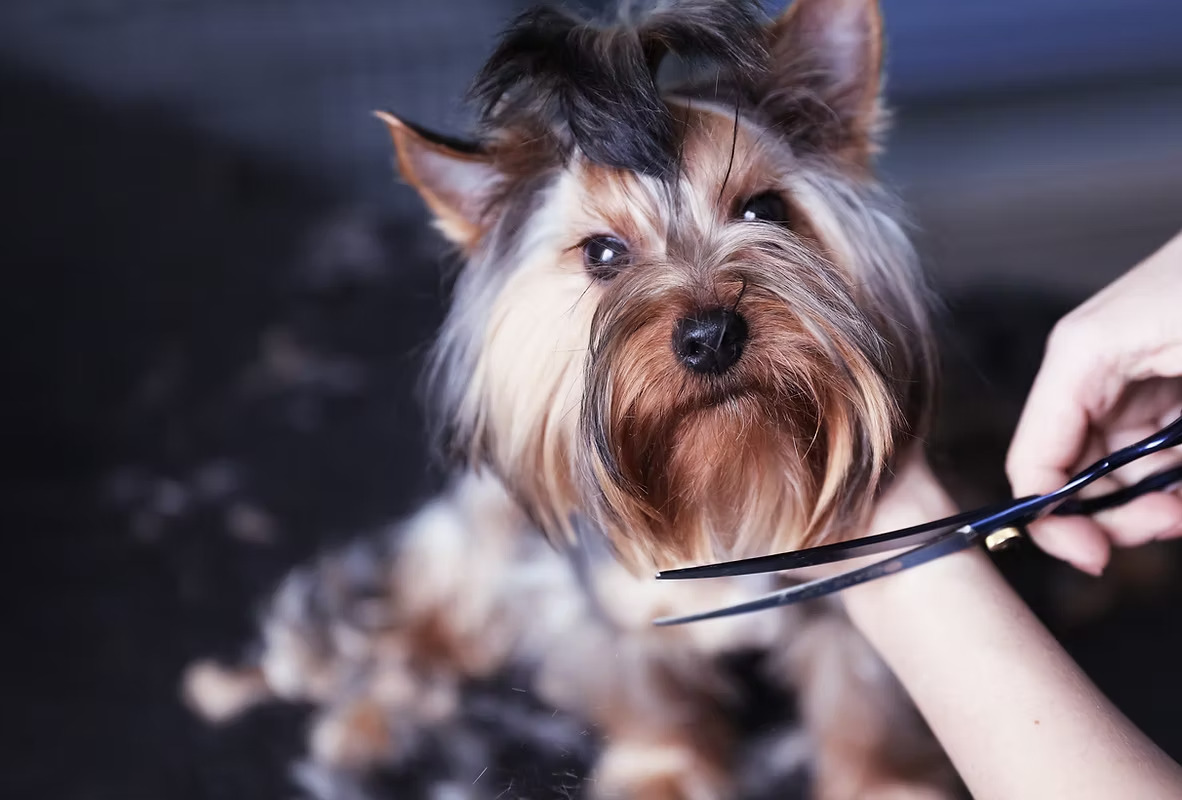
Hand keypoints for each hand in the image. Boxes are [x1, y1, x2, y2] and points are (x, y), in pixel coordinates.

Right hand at [1006, 232, 1181, 574]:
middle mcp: (1091, 369)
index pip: (1034, 462)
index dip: (1055, 521)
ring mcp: (1127, 372)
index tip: (1100, 558)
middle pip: (1074, 470)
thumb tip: (1132, 509)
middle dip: (1118, 512)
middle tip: (1172, 522)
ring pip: (1117, 464)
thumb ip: (1150, 452)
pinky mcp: (1161, 376)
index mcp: (1081, 360)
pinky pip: (1151, 443)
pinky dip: (1172, 470)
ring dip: (1153, 496)